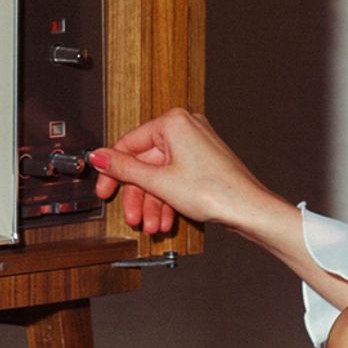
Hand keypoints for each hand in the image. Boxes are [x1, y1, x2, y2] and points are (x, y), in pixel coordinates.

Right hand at [91, 109, 275, 235]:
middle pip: (146, 164)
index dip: (113, 172)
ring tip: (152, 225)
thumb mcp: (158, 182)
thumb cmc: (215, 191)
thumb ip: (124, 169)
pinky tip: (166, 220)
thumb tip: (99, 156)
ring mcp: (195, 145)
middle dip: (138, 196)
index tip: (104, 189)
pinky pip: (176, 178)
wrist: (248, 209)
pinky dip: (169, 199)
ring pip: (161, 175)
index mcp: (173, 122)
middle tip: (131, 216)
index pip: (129, 144)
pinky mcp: (202, 162)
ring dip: (153, 203)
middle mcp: (185, 128)